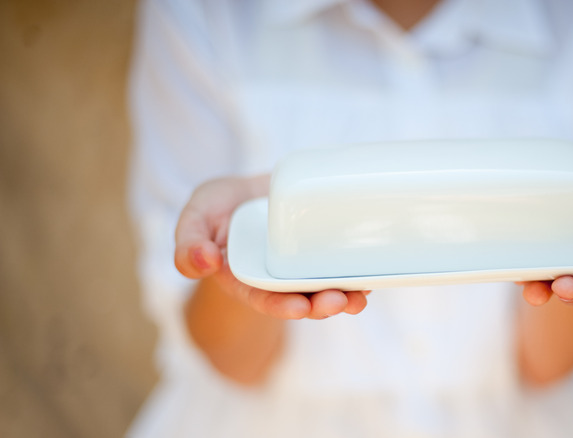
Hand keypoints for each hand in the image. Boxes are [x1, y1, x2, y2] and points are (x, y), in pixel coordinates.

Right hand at [174, 175, 368, 319]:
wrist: (247, 193)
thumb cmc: (217, 207)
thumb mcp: (194, 218)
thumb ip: (187, 243)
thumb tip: (203, 263)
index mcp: (245, 279)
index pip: (264, 299)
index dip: (282, 306)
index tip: (300, 307)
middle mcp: (278, 279)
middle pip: (302, 298)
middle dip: (322, 305)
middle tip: (341, 301)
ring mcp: (302, 266)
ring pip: (326, 287)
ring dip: (346, 295)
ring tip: (362, 295)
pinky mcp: (322, 249)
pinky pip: (342, 265)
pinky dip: (359, 272)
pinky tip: (374, 274)